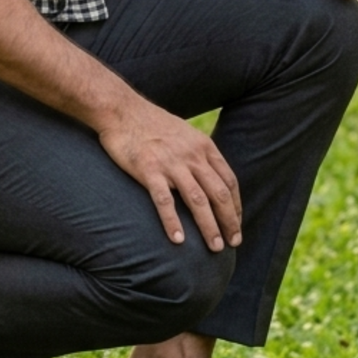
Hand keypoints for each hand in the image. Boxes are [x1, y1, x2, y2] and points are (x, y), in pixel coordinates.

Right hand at [97, 90, 241, 251]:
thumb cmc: (151, 123)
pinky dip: (173, 222)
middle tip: (233, 243)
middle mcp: (191, 155)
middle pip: (219, 194)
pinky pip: (164, 201)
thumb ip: (198, 152)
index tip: (236, 224)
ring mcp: (170, 163)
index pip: (228, 181)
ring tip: (215, 247)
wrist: (121, 110)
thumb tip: (209, 174)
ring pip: (198, 200)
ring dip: (209, 227)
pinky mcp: (148, 170)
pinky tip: (178, 240)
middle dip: (229, 221)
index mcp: (203, 146)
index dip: (236, 206)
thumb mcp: (184, 132)